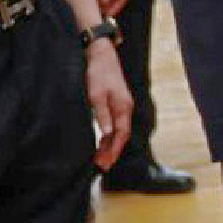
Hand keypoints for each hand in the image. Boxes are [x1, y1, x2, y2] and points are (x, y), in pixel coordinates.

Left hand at [84, 39, 133, 170]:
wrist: (101, 56)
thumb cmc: (98, 75)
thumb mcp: (96, 96)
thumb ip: (102, 115)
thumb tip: (107, 133)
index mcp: (123, 107)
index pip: (121, 134)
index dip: (114, 149)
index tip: (106, 163)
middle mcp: (126, 108)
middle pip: (122, 135)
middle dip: (113, 151)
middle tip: (102, 166)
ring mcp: (122, 106)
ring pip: (119, 130)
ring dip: (111, 145)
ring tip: (101, 159)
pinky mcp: (116, 103)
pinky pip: (115, 124)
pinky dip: (109, 135)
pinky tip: (103, 142)